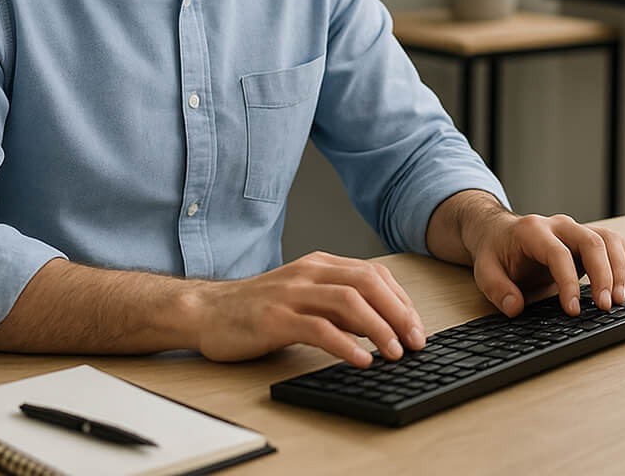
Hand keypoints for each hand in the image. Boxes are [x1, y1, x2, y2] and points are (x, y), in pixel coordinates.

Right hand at [188, 251, 425, 367]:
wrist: (207, 312)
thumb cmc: (257, 309)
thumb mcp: (305, 298)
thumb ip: (338, 307)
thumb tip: (382, 326)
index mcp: (320, 264)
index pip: (373, 274)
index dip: (401, 300)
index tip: (417, 327)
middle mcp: (309, 273)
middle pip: (367, 283)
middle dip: (398, 313)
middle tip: (415, 341)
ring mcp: (292, 293)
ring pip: (348, 302)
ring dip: (378, 328)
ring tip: (394, 352)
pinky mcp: (275, 318)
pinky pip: (318, 328)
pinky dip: (345, 345)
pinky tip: (360, 360)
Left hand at [467, 212, 624, 316]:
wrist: (500, 233)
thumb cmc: (496, 252)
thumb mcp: (485, 271)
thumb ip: (498, 290)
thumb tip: (515, 308)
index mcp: (533, 231)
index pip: (558, 254)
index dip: (568, 282)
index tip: (573, 310)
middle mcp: (559, 225)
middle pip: (591, 241)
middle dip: (603, 275)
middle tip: (606, 306)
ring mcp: (576, 229)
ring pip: (608, 240)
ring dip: (620, 269)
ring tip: (622, 299)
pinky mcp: (587, 238)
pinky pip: (614, 244)